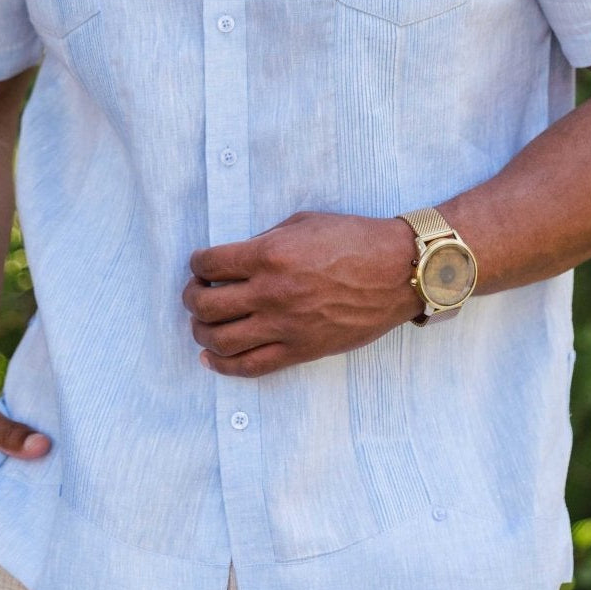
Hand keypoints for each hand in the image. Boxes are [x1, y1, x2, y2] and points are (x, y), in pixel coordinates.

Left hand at [183, 211, 420, 377]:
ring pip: (220, 340)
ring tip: (203, 323)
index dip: (197, 264)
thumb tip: (235, 259)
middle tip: (197, 293)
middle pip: (206, 305)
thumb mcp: (303, 223)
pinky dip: (222, 365)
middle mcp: (271, 293)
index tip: (200, 265)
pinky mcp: (301, 350)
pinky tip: (211, 357)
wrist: (398, 271)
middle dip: (192, 298)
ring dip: (201, 331)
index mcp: (269, 255)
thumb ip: (265, 239)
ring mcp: (285, 326)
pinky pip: (251, 367)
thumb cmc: (354, 240)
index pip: (209, 264)